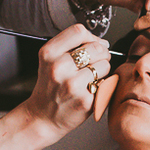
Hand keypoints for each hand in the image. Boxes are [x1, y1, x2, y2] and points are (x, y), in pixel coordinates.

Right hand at [26, 25, 112, 139]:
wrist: (43, 117)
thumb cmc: (50, 88)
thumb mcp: (50, 60)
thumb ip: (70, 46)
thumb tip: (101, 41)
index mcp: (49, 53)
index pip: (78, 32)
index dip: (91, 37)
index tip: (93, 44)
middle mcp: (59, 67)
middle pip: (96, 47)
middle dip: (101, 54)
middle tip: (96, 63)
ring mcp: (72, 85)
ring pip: (104, 65)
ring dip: (103, 70)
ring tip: (91, 78)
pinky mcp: (85, 100)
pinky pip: (106, 84)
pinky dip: (103, 85)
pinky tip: (91, 90)